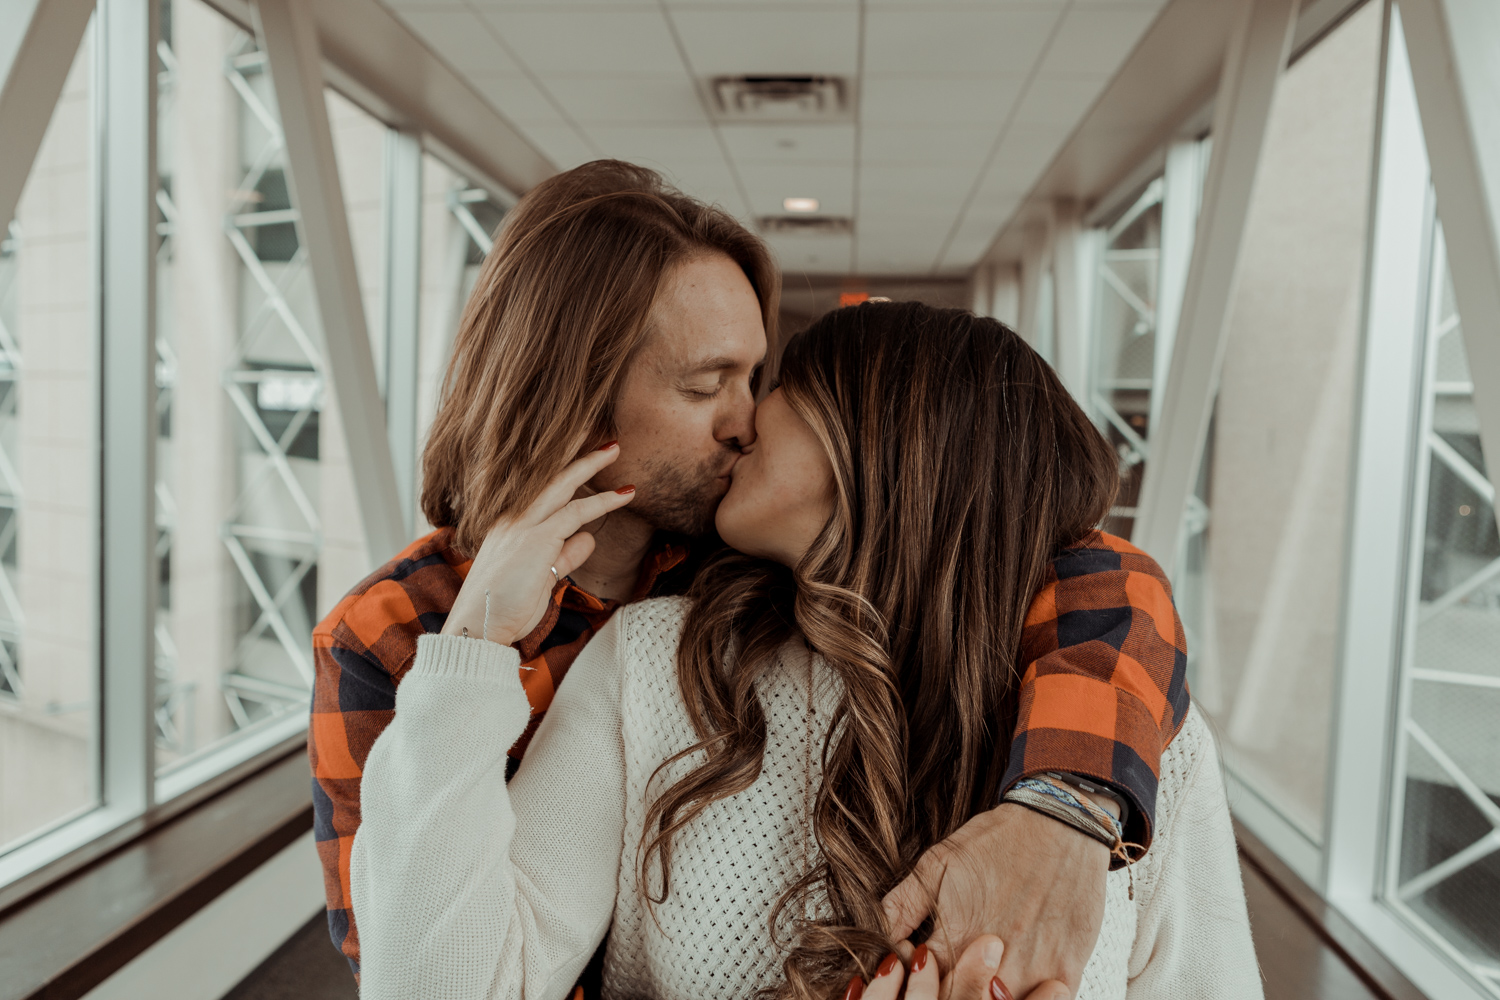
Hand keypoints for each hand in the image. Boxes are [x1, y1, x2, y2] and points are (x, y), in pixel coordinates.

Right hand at [440, 443, 635, 645]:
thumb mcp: (541, 577)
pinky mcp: (537, 540)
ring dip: (592, 465)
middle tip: (600, 437)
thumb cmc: (505, 606)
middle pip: (548, 475)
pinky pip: (576, 512)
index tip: (580, 454)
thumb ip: (563, 556)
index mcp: (509, 525)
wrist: (480, 627)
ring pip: (563, 485)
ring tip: (616, 449)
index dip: (561, 470)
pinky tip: (624, 494)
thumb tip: (587, 538)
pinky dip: (603, 501)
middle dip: (575, 453)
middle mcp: (512, 518)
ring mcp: (522, 526)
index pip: (538, 488)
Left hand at [881, 804, 1108, 998]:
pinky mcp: (1066, 972)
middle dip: (946, 996)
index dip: (914, 987)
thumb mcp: (937, 864)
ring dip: (986, 999)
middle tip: (948, 975)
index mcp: (954, 936)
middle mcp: (991, 960)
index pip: (923, 988)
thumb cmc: (996, 842)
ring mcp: (1031, 969)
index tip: (915, 973)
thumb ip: (902, 906)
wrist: (1059, 823)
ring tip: (981, 979)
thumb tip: (875, 939)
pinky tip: (1016, 983)